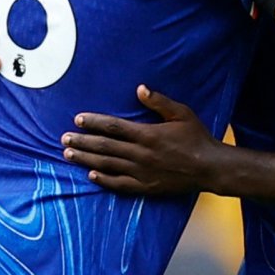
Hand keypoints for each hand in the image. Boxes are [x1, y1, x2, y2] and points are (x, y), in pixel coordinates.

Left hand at [61, 85, 220, 195]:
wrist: (210, 168)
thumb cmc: (197, 137)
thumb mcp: (182, 113)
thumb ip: (159, 102)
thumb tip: (140, 88)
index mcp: (148, 134)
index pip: (114, 127)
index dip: (94, 122)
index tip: (78, 119)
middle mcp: (141, 154)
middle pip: (105, 147)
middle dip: (82, 142)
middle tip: (64, 139)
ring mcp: (142, 172)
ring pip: (108, 165)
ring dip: (86, 159)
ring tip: (69, 155)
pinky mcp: (146, 187)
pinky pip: (120, 185)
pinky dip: (104, 180)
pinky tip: (91, 175)